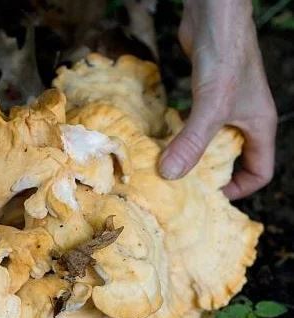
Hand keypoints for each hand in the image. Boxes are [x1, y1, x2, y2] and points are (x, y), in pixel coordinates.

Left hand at [159, 0, 276, 198]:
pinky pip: (195, 125)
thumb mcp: (210, 105)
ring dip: (192, 155)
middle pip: (233, 160)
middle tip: (181, 187)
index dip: (239, 188)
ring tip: (168, 169)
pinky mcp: (205, 94)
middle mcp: (245, 119)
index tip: (210, 195)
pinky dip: (181, 135)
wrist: (214, 14)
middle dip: (210, 175)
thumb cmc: (224, 56)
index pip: (260, 171)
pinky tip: (161, 141)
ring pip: (212, 142)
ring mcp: (225, 106)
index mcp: (259, 126)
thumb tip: (170, 175)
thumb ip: (192, 141)